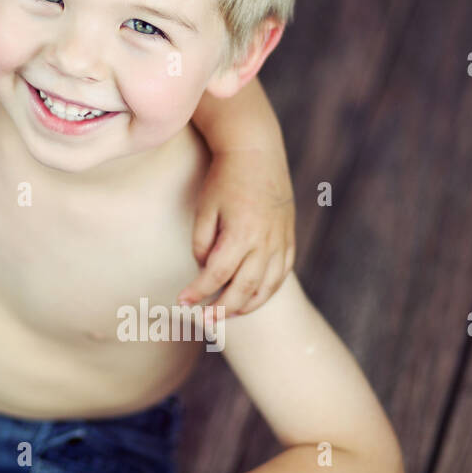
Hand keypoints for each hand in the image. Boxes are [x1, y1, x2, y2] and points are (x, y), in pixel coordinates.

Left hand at [181, 148, 295, 315]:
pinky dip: (268, 290)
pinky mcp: (289, 236)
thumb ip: (202, 242)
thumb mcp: (204, 208)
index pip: (217, 275)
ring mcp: (281, 240)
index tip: (182, 302)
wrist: (255, 152)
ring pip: (268, 286)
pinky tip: (253, 297)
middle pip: (244, 288)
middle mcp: (265, 241)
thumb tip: (204, 269)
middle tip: (205, 321)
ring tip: (228, 314)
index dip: (199, 292)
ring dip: (248, 305)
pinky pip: (282, 273)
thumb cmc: (224, 178)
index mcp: (241, 233)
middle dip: (222, 308)